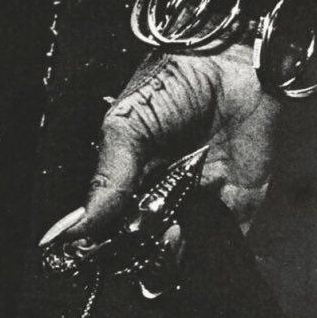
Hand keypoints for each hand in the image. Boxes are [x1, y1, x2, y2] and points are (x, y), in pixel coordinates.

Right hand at [40, 48, 278, 254]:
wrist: (236, 65)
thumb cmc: (176, 82)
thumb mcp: (126, 125)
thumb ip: (107, 178)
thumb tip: (77, 228)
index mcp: (132, 172)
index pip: (113, 219)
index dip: (104, 238)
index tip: (94, 251)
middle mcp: (164, 190)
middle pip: (146, 240)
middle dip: (139, 249)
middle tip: (138, 236)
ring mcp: (200, 199)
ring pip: (182, 249)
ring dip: (172, 252)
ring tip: (167, 232)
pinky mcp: (238, 203)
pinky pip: (225, 240)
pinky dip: (211, 249)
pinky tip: (194, 240)